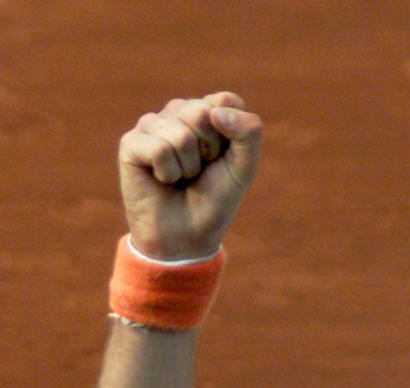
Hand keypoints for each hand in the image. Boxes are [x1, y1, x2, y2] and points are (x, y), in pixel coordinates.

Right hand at [118, 92, 262, 259]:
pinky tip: (163, 180)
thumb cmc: (216, 199)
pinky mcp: (131, 143)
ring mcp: (152, 124)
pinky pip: (159, 149)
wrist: (187, 235)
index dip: (232, 136)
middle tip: (200, 170)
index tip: (223, 158)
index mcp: (208, 112)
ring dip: (189, 166)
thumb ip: (248, 133)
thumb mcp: (244, 167)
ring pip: (181, 133)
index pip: (226, 101)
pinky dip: (168, 173)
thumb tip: (215, 111)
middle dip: (209, 151)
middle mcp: (178, 112)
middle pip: (203, 113)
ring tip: (182, 177)